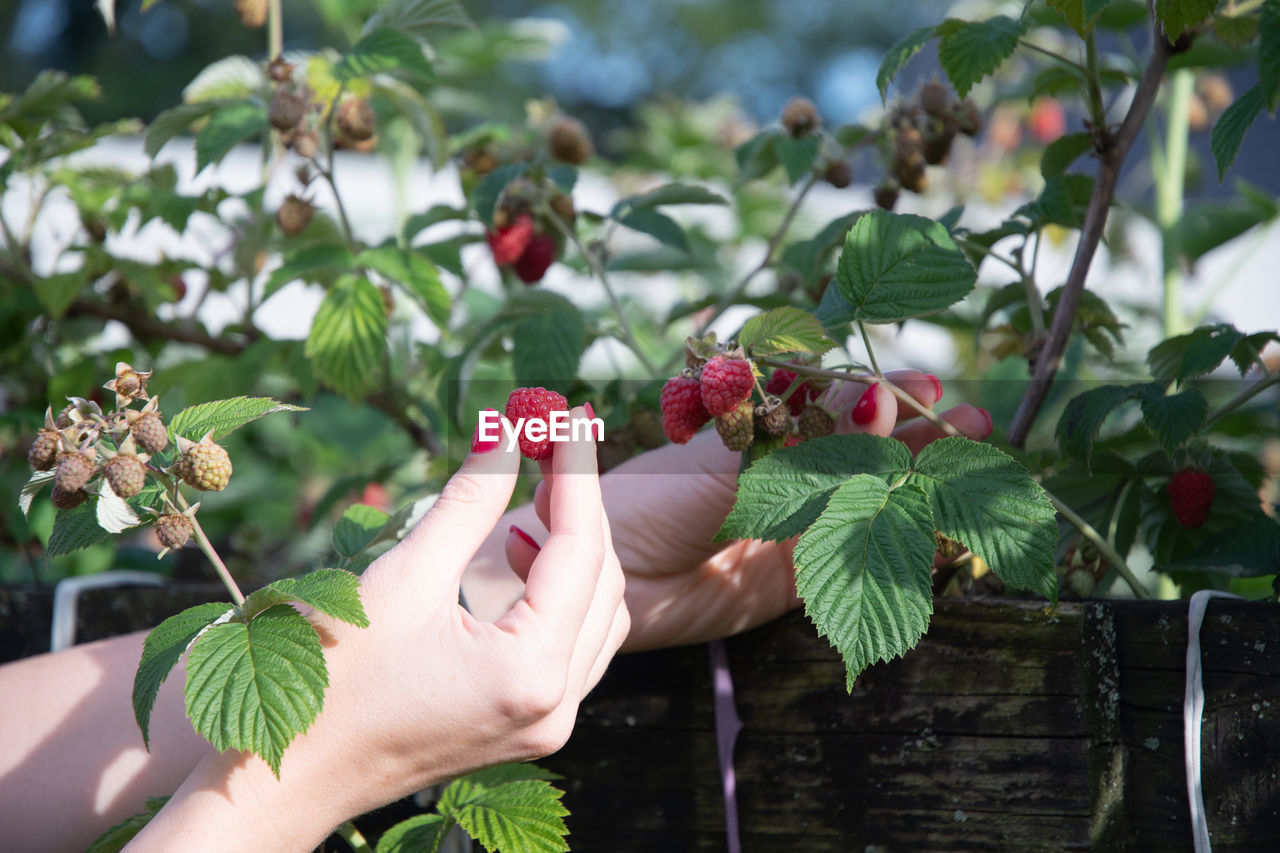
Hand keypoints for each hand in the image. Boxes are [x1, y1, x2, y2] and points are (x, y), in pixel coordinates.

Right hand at [129, 408, 626, 851]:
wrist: (290, 777)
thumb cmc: (332, 680)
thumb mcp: (404, 577)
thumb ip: (469, 503)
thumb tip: (506, 432)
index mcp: (530, 672)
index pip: (581, 549)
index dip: (578, 472)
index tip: (568, 412)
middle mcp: (555, 706)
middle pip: (602, 581)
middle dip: (581, 504)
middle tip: (550, 441)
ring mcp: (548, 725)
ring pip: (599, 615)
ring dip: (578, 550)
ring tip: (539, 491)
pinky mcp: (531, 727)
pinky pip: (576, 648)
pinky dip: (563, 595)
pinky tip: (522, 555)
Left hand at [469, 370, 989, 651]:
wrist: (601, 579)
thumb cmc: (644, 502)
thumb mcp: (724, 463)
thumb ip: (796, 443)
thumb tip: (864, 398)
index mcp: (758, 434)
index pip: (836, 406)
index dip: (883, 396)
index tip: (930, 386)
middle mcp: (780, 476)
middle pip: (863, 451)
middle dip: (917, 436)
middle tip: (976, 423)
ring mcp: (790, 527)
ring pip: (869, 500)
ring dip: (918, 485)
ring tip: (970, 469)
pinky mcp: (791, 580)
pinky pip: (857, 556)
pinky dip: (901, 545)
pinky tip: (943, 533)